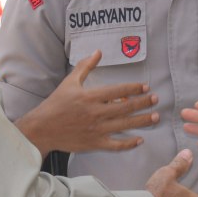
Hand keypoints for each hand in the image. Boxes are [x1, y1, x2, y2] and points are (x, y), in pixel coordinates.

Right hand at [15, 50, 158, 155]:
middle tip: (155, 99)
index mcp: (90, 97)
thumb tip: (98, 52)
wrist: (42, 128)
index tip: (145, 87)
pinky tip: (140, 140)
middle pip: (125, 108)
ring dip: (142, 121)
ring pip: (125, 125)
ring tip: (155, 117)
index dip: (134, 88)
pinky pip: (115, 144)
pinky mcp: (94, 143)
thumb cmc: (55, 104)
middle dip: (143, 103)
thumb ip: (86, 66)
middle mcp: (96, 113)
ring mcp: (96, 129)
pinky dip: (128, 143)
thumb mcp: (70, 82)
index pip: (118, 91)